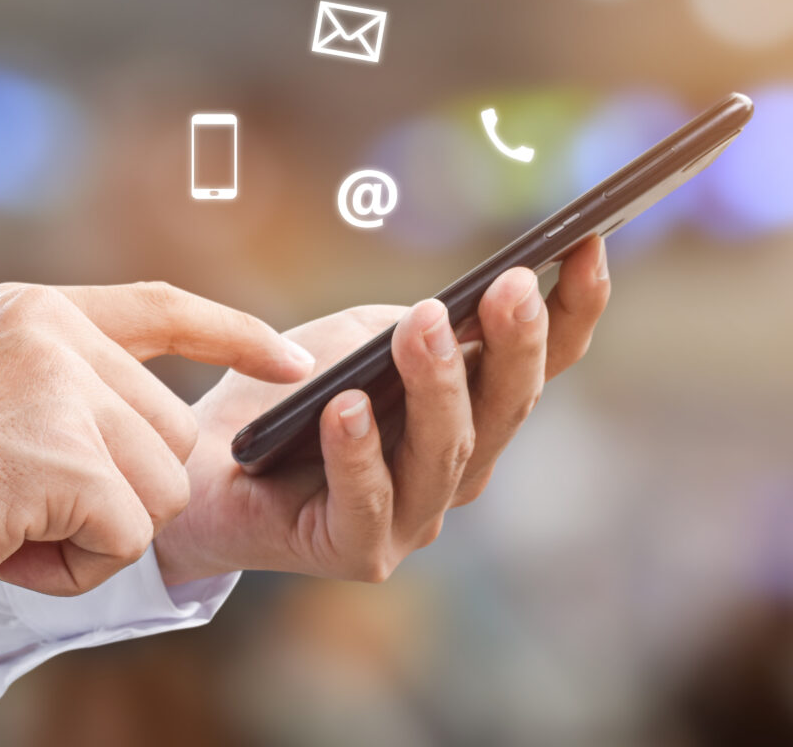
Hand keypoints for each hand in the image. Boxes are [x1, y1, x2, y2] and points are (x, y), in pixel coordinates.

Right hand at [0, 281, 313, 639]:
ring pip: (159, 487)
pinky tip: (0, 546)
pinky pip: (124, 535)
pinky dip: (71, 567)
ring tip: (2, 521)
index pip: (163, 306)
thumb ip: (67, 389)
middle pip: (171, 432)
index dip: (234, 336)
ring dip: (92, 532)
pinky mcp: (55, 454)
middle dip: (117, 492)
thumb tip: (160, 434)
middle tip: (17, 504)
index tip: (291, 362)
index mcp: (34, 310)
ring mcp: (55, 387)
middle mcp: (51, 333)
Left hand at [155, 235, 610, 584]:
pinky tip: (347, 408)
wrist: (204, 463)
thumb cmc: (292, 395)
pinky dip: (358, 453)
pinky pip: (365, 502)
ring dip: (437, 385)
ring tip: (423, 327)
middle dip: (514, 343)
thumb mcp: (359, 339)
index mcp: (474, 410)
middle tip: (510, 286)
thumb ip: (417, 326)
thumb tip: (463, 309)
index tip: (589, 243)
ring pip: (446, 452)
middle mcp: (460, 467)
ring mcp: (414, 515)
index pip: (543, 362)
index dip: (573, 308)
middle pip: (508, 406)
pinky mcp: (356, 549)